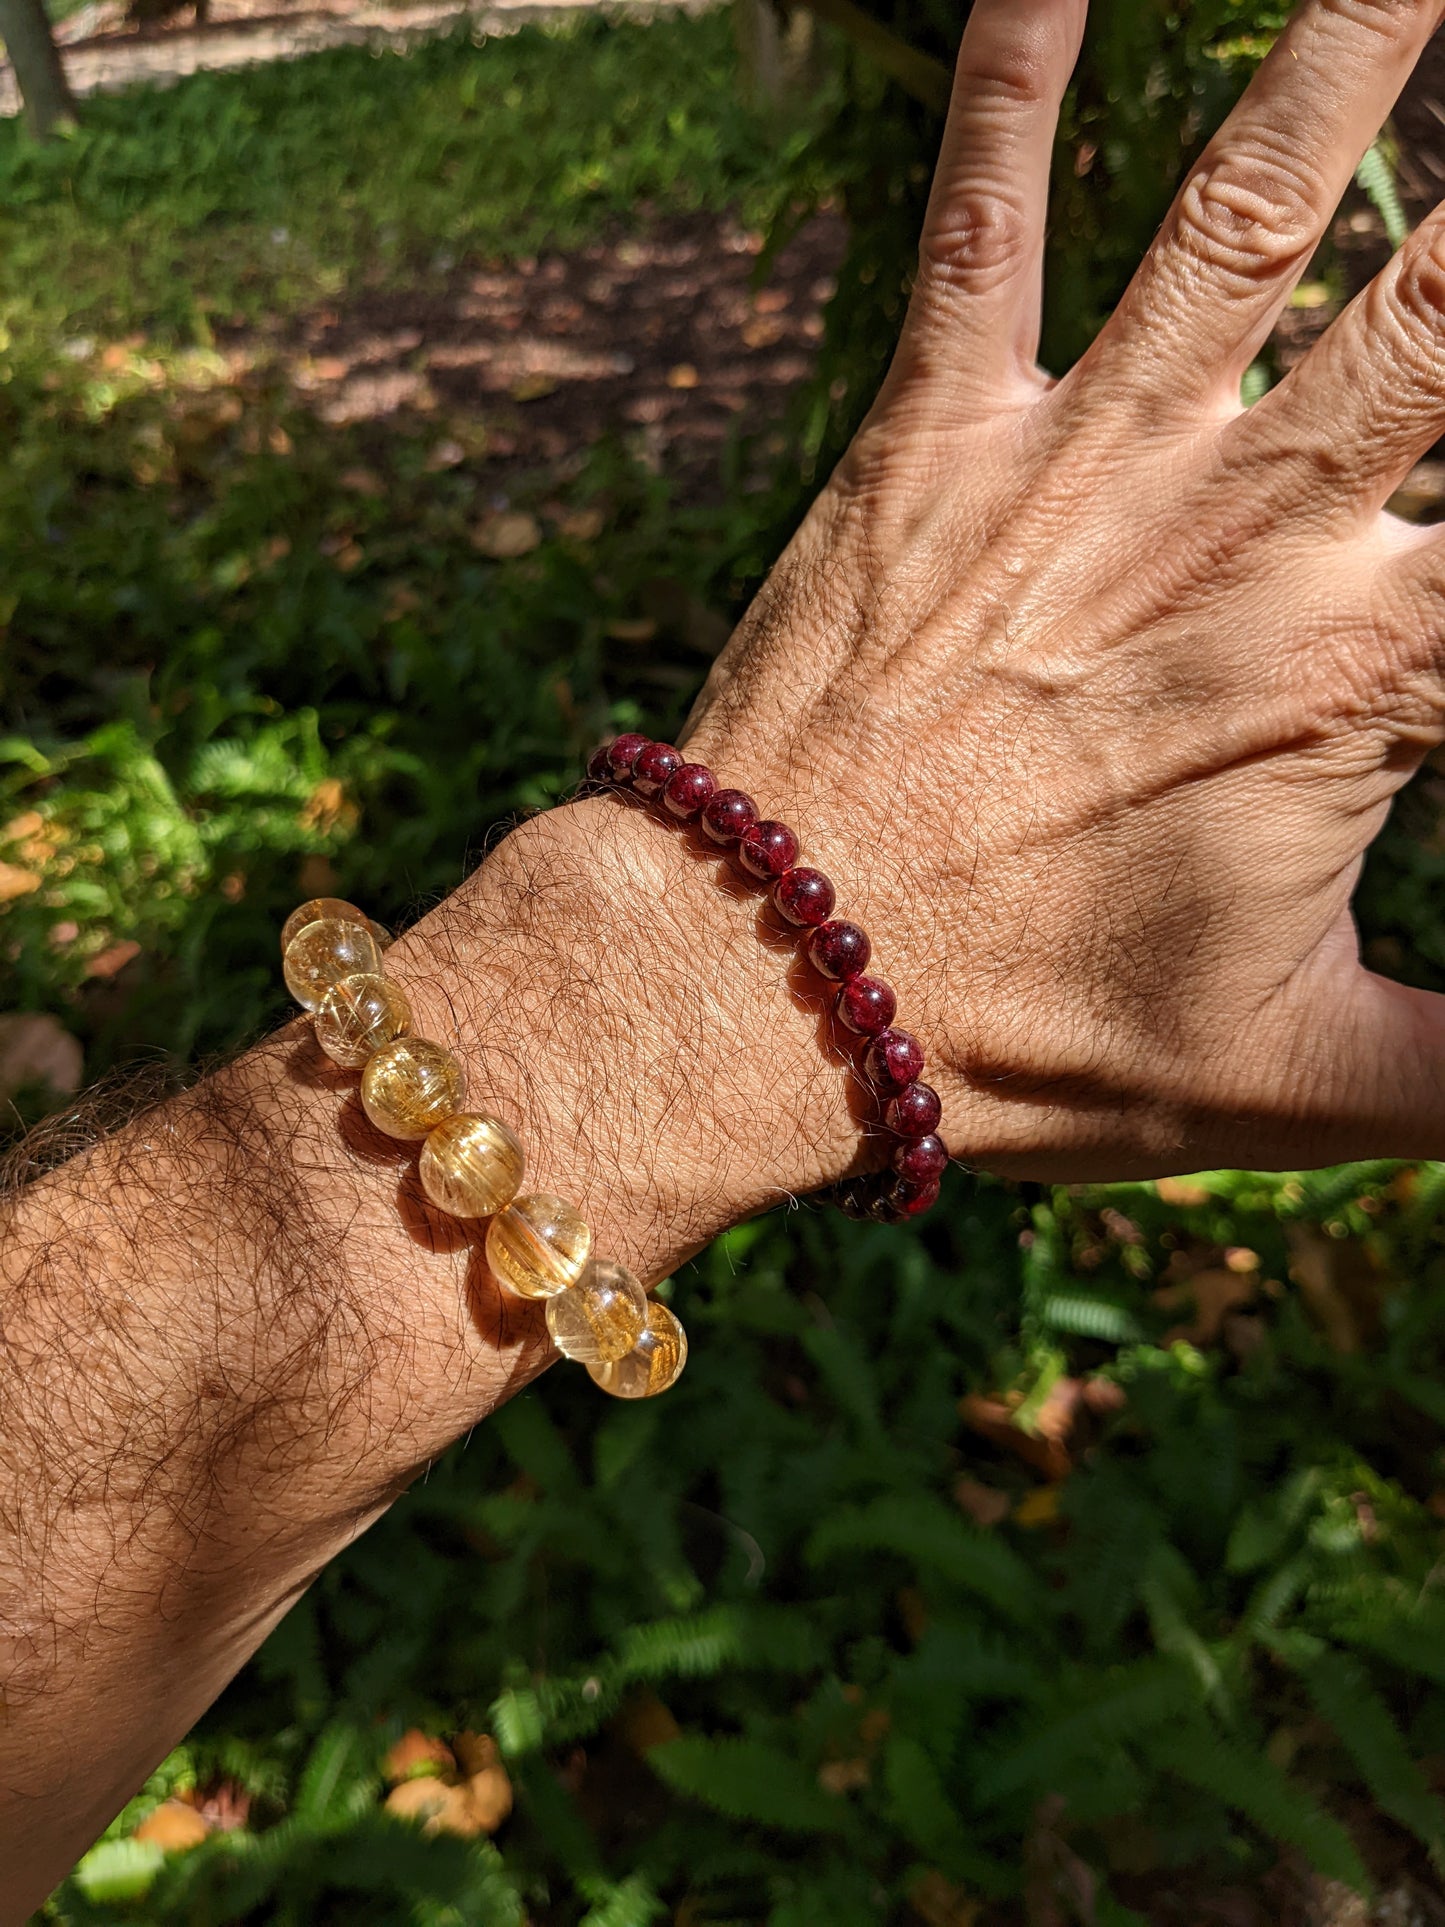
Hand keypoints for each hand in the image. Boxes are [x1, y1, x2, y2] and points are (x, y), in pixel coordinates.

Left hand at [672, 0, 1444, 1181]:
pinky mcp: (930, 441)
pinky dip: (1009, 79)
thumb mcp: (1290, 1086)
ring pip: (1249, 206)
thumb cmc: (1016, 1042)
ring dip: (1348, 45)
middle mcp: (1244, 535)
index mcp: (1359, 682)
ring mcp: (1082, 468)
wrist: (761, 987)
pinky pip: (979, 222)